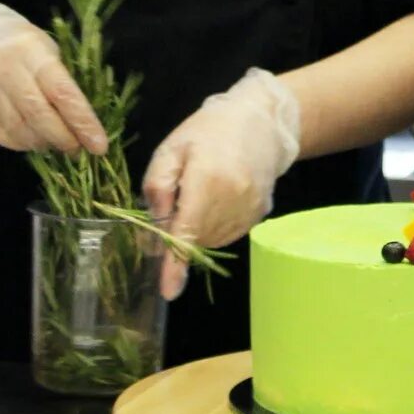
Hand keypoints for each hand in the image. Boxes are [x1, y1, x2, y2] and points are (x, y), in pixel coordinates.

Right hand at [0, 1, 107, 154]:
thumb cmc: (24, 48)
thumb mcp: (49, 51)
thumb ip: (66, 83)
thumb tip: (88, 126)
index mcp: (32, 51)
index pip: (62, 92)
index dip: (82, 122)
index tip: (99, 145)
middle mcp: (4, 69)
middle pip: (38, 116)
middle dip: (63, 139)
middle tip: (78, 149)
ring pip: (18, 130)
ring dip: (42, 143)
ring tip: (56, 143)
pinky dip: (21, 144)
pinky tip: (32, 140)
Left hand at [145, 68, 300, 295]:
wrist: (262, 121)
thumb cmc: (210, 130)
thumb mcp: (172, 148)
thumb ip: (157, 186)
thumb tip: (152, 228)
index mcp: (207, 180)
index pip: (187, 232)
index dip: (175, 265)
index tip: (168, 291)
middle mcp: (232, 200)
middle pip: (195, 238)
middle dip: (177, 233)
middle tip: (175, 201)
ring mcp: (249, 210)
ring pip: (210, 240)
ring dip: (196, 230)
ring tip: (199, 194)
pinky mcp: (259, 215)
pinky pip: (227, 234)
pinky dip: (213, 226)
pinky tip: (216, 200)